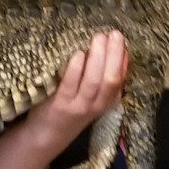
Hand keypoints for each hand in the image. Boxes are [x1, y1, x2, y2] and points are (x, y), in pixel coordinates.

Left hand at [0, 30, 126, 168]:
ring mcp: (78, 105)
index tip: (121, 40)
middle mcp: (96, 105)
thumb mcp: (93, 97)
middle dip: (114, 55)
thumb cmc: (69, 109)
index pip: (120, 79)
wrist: (46, 135)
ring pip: (93, 81)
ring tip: (99, 38)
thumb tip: (116, 50)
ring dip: (98, 58)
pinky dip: (76, 69)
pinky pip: (70, 85)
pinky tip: (78, 54)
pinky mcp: (60, 104)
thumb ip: (102, 78)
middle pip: (110, 79)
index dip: (123, 60)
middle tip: (114, 34)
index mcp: (106, 101)